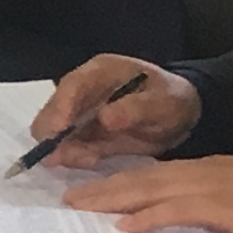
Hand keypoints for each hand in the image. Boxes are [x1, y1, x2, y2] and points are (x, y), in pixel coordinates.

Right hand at [30, 55, 200, 165]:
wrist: (180, 117)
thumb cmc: (172, 101)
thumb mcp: (163, 103)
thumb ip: (136, 108)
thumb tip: (105, 118)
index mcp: (100, 72)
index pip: (71, 86)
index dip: (60, 108)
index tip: (58, 133)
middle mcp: (82, 90)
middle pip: (53, 111)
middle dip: (56, 136)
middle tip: (77, 156)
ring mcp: (79, 112)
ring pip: (54, 133)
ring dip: (64, 149)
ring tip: (90, 159)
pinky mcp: (82, 133)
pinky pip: (66, 147)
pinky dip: (72, 157)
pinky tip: (91, 160)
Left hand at [66, 154, 232, 232]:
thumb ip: (212, 204)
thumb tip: (183, 218)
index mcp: (211, 169)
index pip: (157, 174)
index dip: (122, 181)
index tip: (92, 189)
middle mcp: (207, 172)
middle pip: (145, 178)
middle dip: (106, 187)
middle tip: (69, 196)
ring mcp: (214, 187)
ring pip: (153, 189)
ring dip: (114, 197)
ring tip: (82, 205)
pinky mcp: (225, 206)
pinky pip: (180, 210)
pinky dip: (151, 216)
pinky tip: (127, 224)